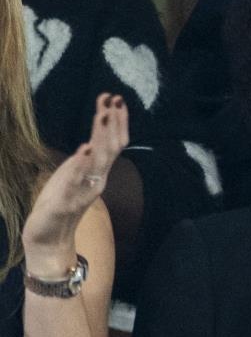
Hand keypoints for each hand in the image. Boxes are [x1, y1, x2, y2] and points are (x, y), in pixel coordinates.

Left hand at [22, 94, 125, 277]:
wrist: (49, 238)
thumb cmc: (58, 204)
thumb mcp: (72, 175)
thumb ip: (86, 159)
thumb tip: (94, 138)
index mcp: (97, 172)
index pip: (113, 142)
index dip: (116, 121)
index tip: (114, 98)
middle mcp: (96, 180)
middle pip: (111, 147)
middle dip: (113, 122)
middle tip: (115, 99)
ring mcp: (83, 191)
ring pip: (99, 161)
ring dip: (101, 137)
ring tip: (102, 116)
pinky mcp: (66, 203)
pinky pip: (77, 182)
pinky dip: (82, 166)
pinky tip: (85, 150)